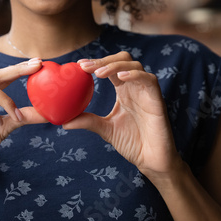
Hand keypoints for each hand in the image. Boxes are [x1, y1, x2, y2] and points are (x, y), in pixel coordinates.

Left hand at [63, 52, 181, 180]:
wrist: (152, 160)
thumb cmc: (133, 143)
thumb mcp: (105, 130)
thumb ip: (88, 121)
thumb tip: (63, 122)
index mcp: (124, 90)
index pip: (109, 68)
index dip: (95, 63)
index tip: (78, 65)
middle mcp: (135, 87)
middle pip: (122, 60)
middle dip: (103, 60)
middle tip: (85, 67)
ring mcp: (147, 91)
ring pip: (134, 65)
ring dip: (115, 66)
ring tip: (98, 73)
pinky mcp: (157, 99)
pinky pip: (148, 79)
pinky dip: (134, 75)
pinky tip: (120, 78)